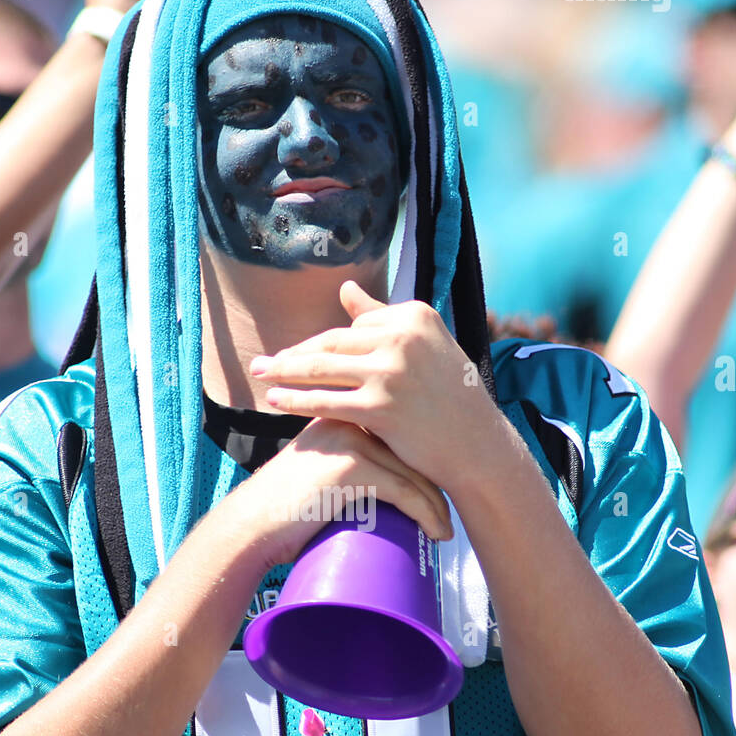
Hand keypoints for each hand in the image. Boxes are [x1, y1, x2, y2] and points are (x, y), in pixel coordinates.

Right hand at [227, 416, 453, 571]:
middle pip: (411, 447)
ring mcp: (350, 440)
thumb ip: (346, 462)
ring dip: (438, 505)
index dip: (424, 457)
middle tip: (452, 509)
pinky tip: (437, 534)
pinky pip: (405, 492)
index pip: (397, 429)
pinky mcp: (352, 468)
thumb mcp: (316, 471)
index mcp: (339, 412)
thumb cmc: (281, 511)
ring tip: (447, 530)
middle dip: (437, 480)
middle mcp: (346, 418)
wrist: (250, 526)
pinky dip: (427, 516)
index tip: (444, 485)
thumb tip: (383, 482)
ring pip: (413, 471)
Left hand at [248, 280, 497, 497]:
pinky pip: (325, 400)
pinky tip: (275, 402)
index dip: (320, 343)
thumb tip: (344, 290)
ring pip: (322, 367)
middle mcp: (402, 337)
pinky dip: (295, 401)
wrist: (477, 445)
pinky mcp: (380, 407)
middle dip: (292, 354)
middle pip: (332, 341)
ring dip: (284, 372)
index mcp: (414, 315)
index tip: (293, 354)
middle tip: (262, 363)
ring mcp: (391, 372)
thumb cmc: (450, 397)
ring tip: (259, 376)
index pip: (353, 325)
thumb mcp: (424, 346)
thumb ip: (382, 317)